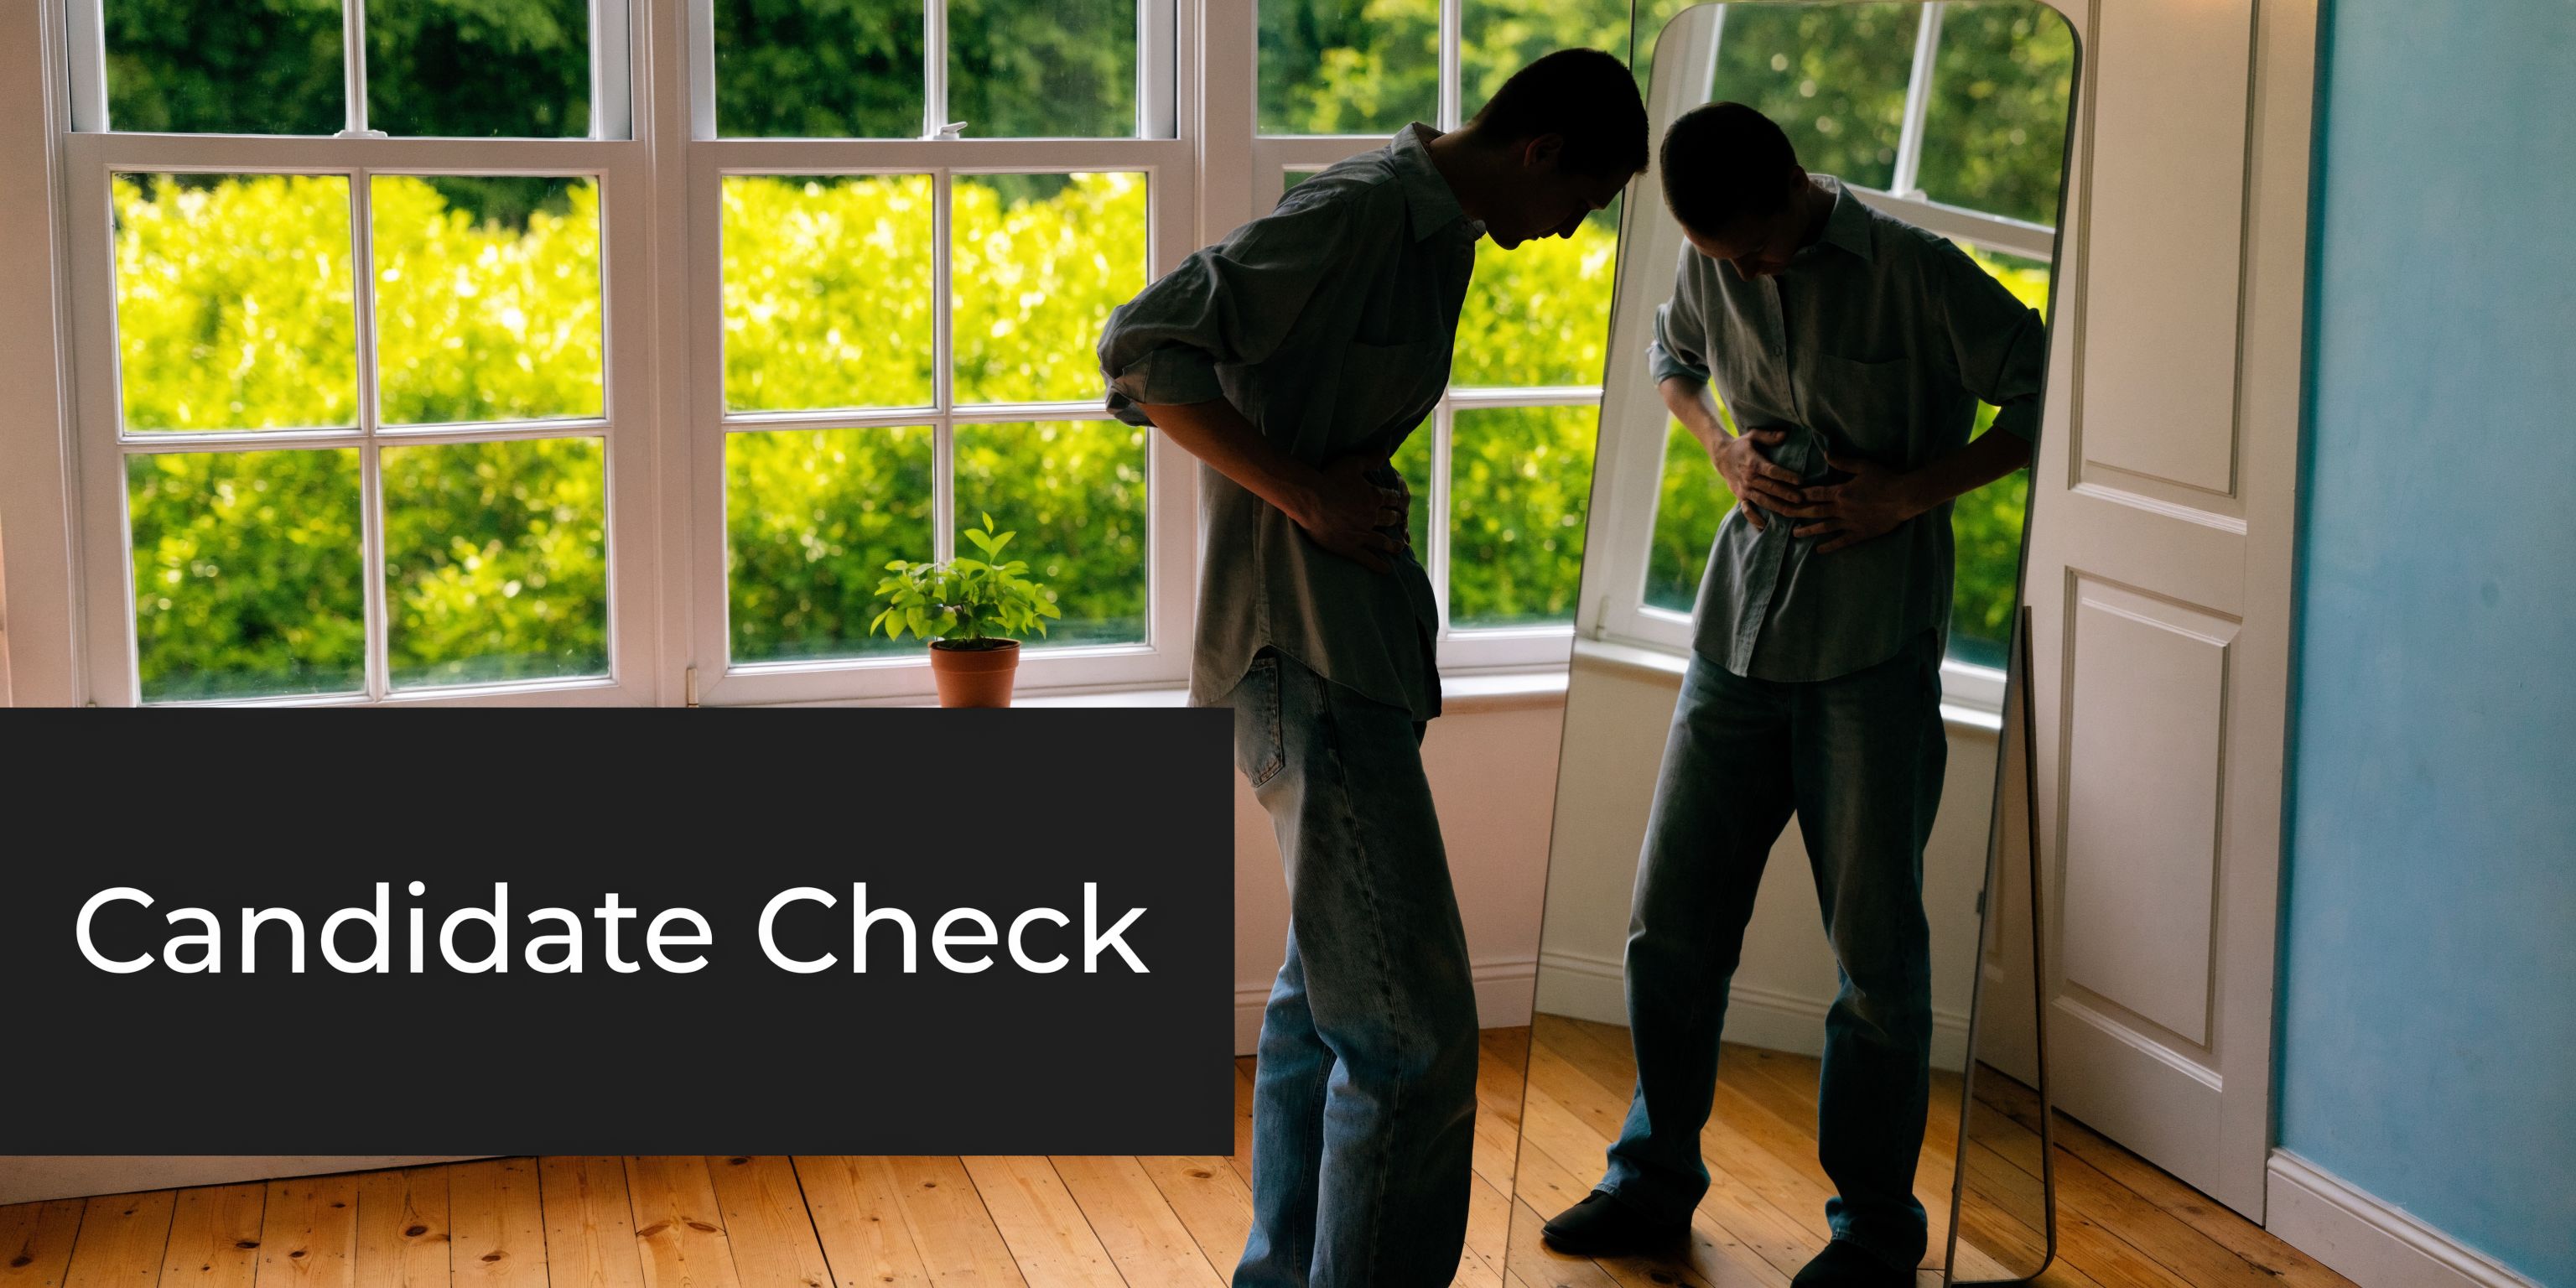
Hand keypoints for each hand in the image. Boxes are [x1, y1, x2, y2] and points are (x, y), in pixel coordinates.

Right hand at [1295, 452, 1408, 572]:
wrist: (1310, 499)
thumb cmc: (1329, 478)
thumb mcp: (1352, 463)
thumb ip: (1370, 458)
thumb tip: (1386, 451)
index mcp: (1374, 498)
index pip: (1391, 499)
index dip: (1397, 500)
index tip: (1401, 503)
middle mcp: (1371, 517)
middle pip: (1389, 520)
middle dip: (1396, 520)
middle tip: (1401, 523)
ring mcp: (1361, 534)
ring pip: (1383, 541)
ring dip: (1393, 544)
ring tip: (1400, 547)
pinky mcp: (1349, 547)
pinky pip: (1367, 559)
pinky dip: (1378, 565)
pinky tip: (1386, 570)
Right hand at [1710, 426, 1805, 531]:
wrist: (1721, 457)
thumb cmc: (1742, 445)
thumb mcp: (1753, 435)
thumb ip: (1769, 436)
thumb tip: (1785, 435)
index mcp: (1753, 463)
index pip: (1772, 471)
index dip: (1786, 476)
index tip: (1801, 480)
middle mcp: (1749, 478)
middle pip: (1770, 488)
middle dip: (1786, 494)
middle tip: (1802, 499)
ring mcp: (1744, 489)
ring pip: (1763, 501)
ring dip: (1778, 507)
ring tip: (1793, 512)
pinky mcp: (1741, 497)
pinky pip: (1747, 510)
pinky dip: (1754, 518)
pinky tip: (1764, 526)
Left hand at [1774, 451, 1924, 552]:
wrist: (1904, 497)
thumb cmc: (1885, 479)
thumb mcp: (1864, 466)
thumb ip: (1843, 462)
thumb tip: (1826, 455)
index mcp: (1841, 492)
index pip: (1815, 494)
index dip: (1800, 495)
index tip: (1786, 496)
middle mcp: (1842, 509)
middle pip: (1814, 511)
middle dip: (1797, 513)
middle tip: (1783, 516)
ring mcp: (1850, 522)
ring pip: (1824, 527)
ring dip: (1809, 530)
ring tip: (1795, 534)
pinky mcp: (1860, 533)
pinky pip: (1842, 541)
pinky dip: (1830, 546)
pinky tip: (1819, 550)